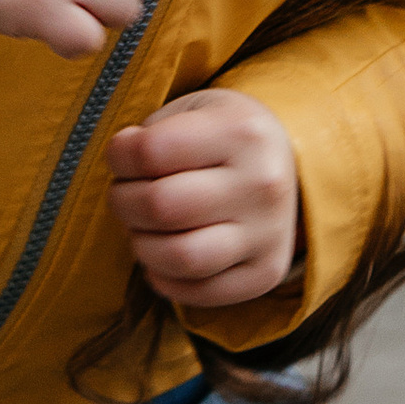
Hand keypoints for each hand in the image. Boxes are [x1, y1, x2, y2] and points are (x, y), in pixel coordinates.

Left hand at [108, 89, 298, 310]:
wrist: (285, 166)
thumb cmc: (223, 136)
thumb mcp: (195, 110)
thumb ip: (153, 133)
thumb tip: (122, 160)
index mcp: (242, 132)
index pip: (152, 151)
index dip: (120, 156)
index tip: (122, 155)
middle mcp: (262, 185)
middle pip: (161, 206)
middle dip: (124, 202)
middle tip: (125, 194)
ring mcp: (268, 234)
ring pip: (180, 257)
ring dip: (142, 245)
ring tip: (142, 228)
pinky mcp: (266, 274)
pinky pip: (199, 293)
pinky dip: (165, 278)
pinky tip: (162, 256)